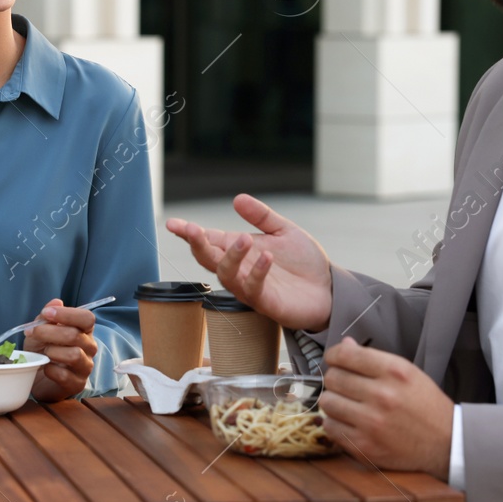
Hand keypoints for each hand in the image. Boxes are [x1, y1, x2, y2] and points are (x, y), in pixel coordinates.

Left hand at [23, 298, 96, 401]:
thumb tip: (56, 302)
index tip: (47, 313)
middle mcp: (89, 347)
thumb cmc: (41, 350)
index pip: (87, 318)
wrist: (35, 377)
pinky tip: (45, 367)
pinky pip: (65, 375)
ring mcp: (85, 366)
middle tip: (32, 332)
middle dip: (50, 332)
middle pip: (75, 335)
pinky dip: (50, 369)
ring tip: (43, 353)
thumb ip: (46, 316)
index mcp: (84, 331)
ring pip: (74, 354)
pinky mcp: (77, 384)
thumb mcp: (40, 330)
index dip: (67, 314)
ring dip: (52, 351)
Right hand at [166, 193, 333, 330]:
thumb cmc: (304, 264)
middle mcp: (240, 269)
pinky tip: (266, 257)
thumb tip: (237, 199)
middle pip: (208, 259)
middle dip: (197, 245)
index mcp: (240, 251)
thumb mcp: (284, 231)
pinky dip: (257, 272)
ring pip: (226, 275)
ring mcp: (250, 287)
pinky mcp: (266, 302)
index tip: (173, 223)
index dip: (189, 233)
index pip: (209, 240)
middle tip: (192, 230)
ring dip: (230, 257)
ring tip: (243, 240)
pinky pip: (253, 289)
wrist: (330, 290)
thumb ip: (261, 217)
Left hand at [320, 338, 452, 479]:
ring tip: (346, 404)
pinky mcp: (365, 446)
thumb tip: (345, 344)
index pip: (345, 355)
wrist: (445, 442)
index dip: (334, 355)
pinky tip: (348, 422)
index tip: (334, 360)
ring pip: (327, 402)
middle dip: (335, 379)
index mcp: (394, 371)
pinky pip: (330, 427)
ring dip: (333, 401)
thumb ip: (373, 358)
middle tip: (344, 385)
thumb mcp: (407, 372)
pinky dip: (335, 423)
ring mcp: (372, 422)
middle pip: (332, 378)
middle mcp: (382, 395)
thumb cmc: (425, 404)